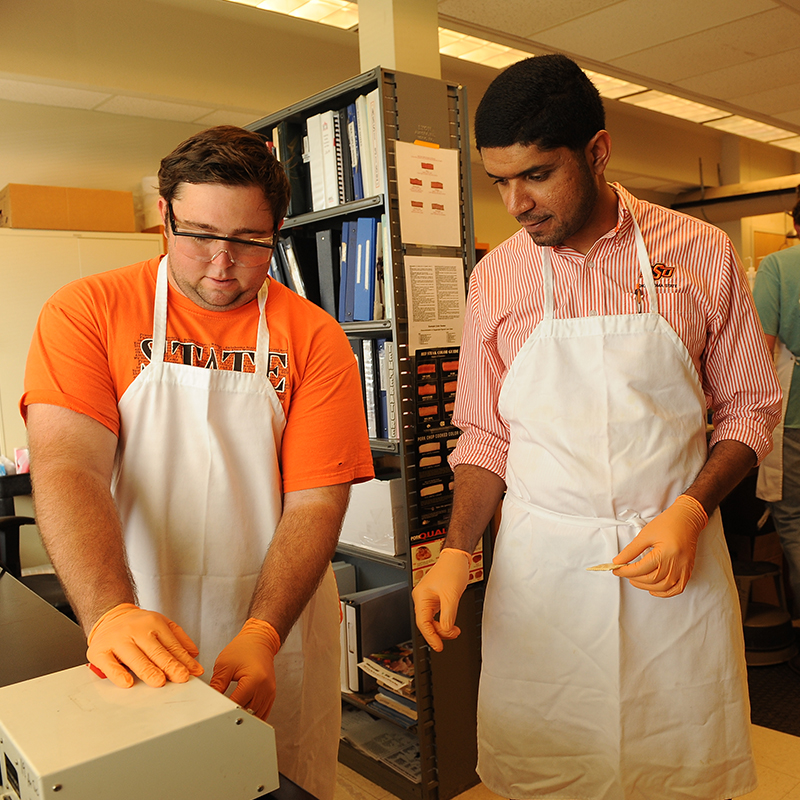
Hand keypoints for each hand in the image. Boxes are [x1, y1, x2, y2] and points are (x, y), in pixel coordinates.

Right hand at [86, 603, 202, 687]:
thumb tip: (194, 654)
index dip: (183, 660)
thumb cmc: (137, 625)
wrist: (108, 615)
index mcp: (153, 623)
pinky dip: (118, 674)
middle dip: (170, 665)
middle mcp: (135, 630)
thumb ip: (178, 639)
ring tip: (159, 681)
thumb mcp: (161, 624)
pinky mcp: (99, 652)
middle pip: (155, 651)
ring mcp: (117, 640)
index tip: (193, 672)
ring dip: (148, 670)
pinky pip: (109, 665)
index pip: (171, 644)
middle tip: (181, 677)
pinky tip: (127, 683)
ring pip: (135, 658)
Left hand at [210, 618, 280, 719]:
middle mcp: (265, 688)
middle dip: (233, 715)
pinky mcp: (271, 694)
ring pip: (255, 716)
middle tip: (220, 716)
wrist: (260, 640)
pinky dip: (252, 715)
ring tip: (231, 714)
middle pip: (246, 713)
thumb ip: (217, 686)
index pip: (236, 704)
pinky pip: (262, 713)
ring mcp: (270, 692)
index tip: (215, 711)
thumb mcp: (224, 665)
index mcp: (254, 680)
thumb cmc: (244, 648)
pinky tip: (243, 713)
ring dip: (243, 717)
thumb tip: (211, 702)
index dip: (223, 709)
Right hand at [412, 548, 470, 650]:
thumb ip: (448, 615)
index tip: (439, 646)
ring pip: (432, 620)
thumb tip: (446, 630)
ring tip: (455, 630)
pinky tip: (452, 623)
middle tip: (453, 635)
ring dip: (443, 627)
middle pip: (427, 623)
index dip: (431, 637)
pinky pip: (437, 615)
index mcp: (421, 597)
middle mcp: (422, 598)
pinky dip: (444, 621)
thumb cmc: (452, 570)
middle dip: (440, 632)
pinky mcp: (435, 598)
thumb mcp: (451, 596)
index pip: (423, 623)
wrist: (457, 558)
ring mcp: (428, 598)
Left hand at [613, 495, 707, 596]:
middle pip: (651, 579)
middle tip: (623, 573)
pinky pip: (678, 588)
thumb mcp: (645, 534)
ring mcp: (684, 569)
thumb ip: (631, 550)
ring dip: (646, 587)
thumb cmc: (668, 523)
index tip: (616, 570)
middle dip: (634, 578)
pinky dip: (665, 592)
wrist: (687, 519)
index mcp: (665, 553)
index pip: (641, 569)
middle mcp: (676, 563)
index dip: (626, 571)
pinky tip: (654, 590)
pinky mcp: (688, 571)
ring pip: (663, 586)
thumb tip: (619, 561)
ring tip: (635, 580)